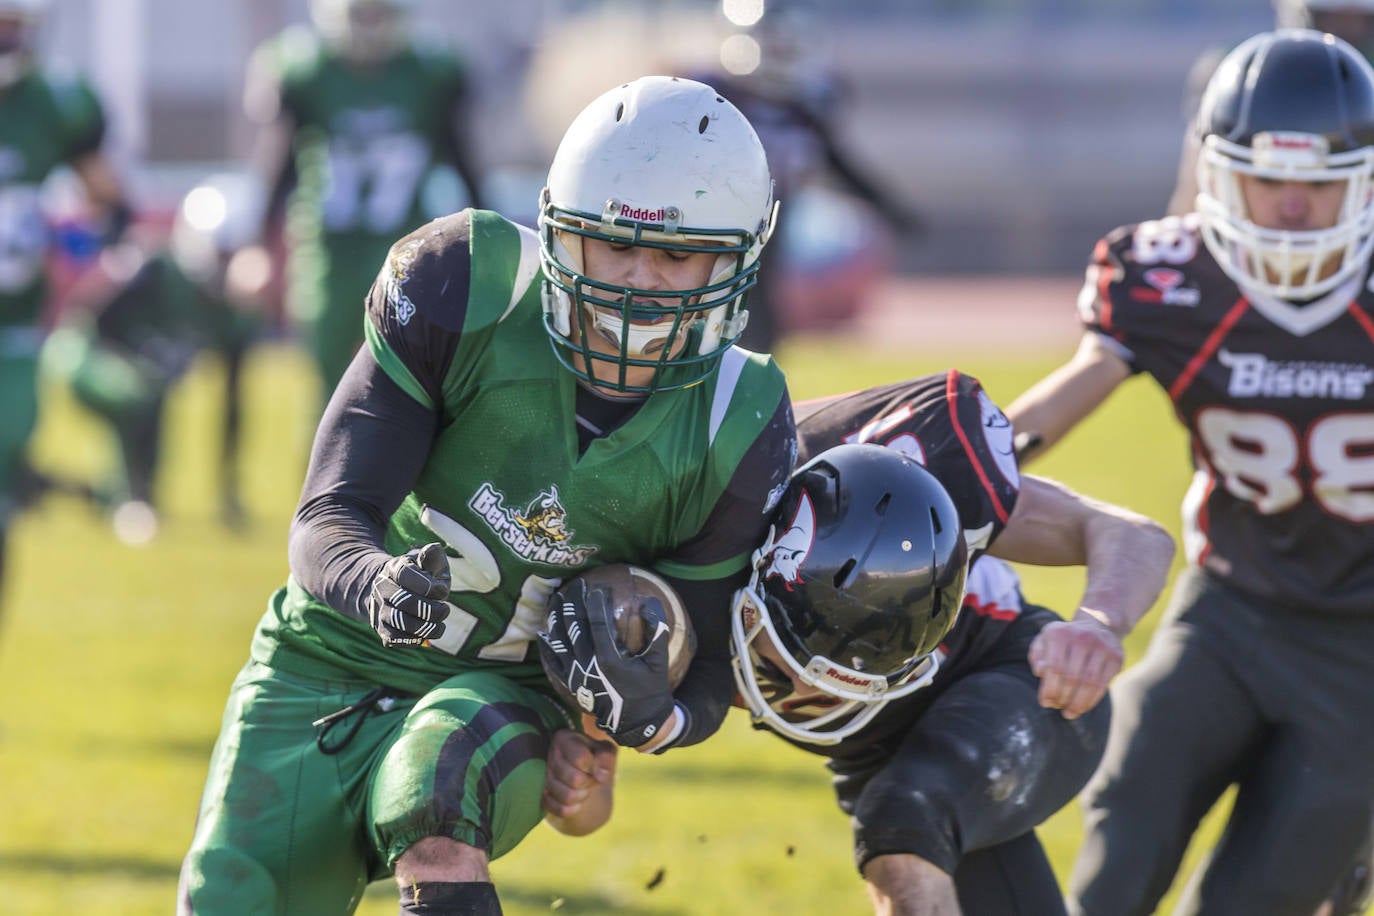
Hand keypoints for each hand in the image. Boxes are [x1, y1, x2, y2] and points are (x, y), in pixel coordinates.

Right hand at [366, 542, 450, 647]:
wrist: (395, 591)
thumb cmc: (420, 576)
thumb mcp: (428, 563)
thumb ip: (433, 557)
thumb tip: (433, 549)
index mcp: (393, 568)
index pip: (405, 575)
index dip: (428, 586)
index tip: (443, 591)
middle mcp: (382, 588)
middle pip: (404, 601)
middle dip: (431, 610)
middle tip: (446, 611)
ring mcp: (379, 609)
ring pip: (398, 622)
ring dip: (425, 627)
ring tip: (440, 627)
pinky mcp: (381, 629)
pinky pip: (394, 639)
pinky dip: (413, 640)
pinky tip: (426, 634)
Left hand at [537, 578, 674, 747]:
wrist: (636, 724)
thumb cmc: (651, 690)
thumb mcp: (660, 661)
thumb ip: (657, 630)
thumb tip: (649, 601)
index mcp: (609, 659)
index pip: (596, 621)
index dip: (595, 601)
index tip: (597, 587)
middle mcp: (587, 665)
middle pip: (574, 626)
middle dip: (574, 602)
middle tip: (576, 585)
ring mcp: (575, 675)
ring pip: (559, 640)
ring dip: (557, 617)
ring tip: (557, 598)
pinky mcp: (569, 683)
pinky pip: (552, 661)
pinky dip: (546, 645)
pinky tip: (544, 631)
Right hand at [542, 725, 617, 835]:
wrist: (581, 776)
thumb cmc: (594, 758)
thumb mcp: (605, 751)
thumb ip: (606, 757)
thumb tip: (600, 774)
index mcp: (563, 738)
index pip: (581, 758)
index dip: (594, 767)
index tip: (596, 766)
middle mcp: (548, 755)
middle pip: (576, 780)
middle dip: (590, 782)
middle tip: (590, 779)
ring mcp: (542, 778)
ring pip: (568, 797)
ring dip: (583, 796)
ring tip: (583, 788)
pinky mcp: (541, 797)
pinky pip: (562, 810)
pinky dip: (573, 808)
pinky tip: (575, 800)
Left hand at [1027, 615, 1123, 719]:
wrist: (1097, 625)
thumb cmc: (1063, 640)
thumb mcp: (1045, 641)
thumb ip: (1037, 656)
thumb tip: (1040, 672)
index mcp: (1059, 633)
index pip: (1054, 667)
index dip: (1049, 689)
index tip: (1045, 703)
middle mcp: (1082, 637)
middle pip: (1071, 677)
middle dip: (1063, 697)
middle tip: (1057, 707)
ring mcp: (1102, 646)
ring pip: (1089, 683)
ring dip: (1078, 703)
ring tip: (1069, 713)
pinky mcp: (1116, 657)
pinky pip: (1103, 685)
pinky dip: (1091, 700)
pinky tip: (1083, 707)